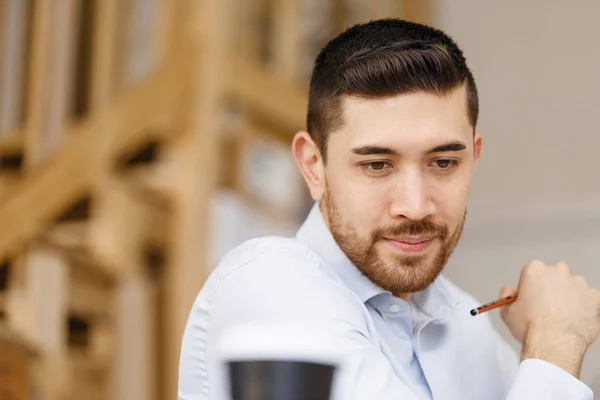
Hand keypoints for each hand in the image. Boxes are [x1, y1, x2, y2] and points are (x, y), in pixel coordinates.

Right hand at [500, 260, 599, 377]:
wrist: (555, 344)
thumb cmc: (533, 327)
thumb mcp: (506, 312)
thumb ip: (506, 296)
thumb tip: (509, 291)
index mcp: (535, 270)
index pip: (532, 272)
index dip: (531, 286)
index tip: (531, 298)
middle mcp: (558, 272)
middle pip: (555, 276)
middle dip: (552, 288)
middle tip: (547, 307)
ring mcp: (579, 284)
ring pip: (574, 287)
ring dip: (569, 297)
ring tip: (562, 317)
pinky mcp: (595, 298)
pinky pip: (591, 300)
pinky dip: (585, 308)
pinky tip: (575, 320)